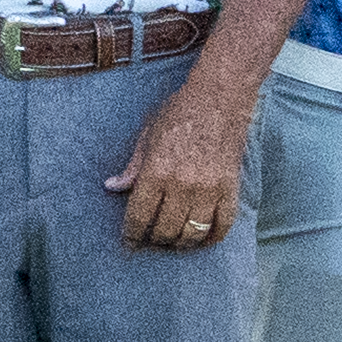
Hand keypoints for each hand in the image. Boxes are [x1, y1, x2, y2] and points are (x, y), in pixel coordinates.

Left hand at [104, 70, 252, 252]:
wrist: (219, 98)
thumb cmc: (180, 112)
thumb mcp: (147, 135)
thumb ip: (132, 166)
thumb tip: (113, 187)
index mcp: (156, 172)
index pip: (139, 217)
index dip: (132, 236)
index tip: (129, 244)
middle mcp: (181, 186)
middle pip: (165, 231)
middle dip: (154, 242)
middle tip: (151, 242)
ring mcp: (208, 190)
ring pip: (192, 234)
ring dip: (180, 244)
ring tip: (174, 242)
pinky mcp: (229, 189)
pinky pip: (222, 226)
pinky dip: (211, 238)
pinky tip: (202, 238)